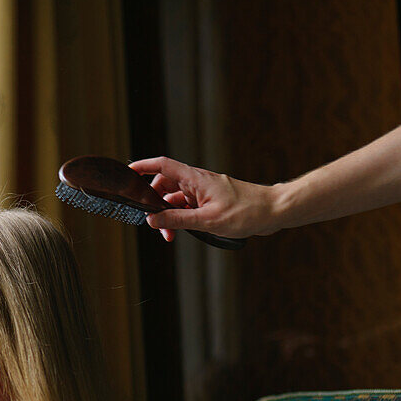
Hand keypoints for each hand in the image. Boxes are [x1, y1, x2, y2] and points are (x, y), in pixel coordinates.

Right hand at [128, 156, 284, 239]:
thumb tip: (152, 220)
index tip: (127, 172)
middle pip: (165, 184)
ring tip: (171, 234)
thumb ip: (177, 220)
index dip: (143, 166)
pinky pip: (188, 206)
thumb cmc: (246, 212)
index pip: (162, 166)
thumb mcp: (207, 220)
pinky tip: (184, 230)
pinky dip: (182, 217)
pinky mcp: (211, 200)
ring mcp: (204, 191)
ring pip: (176, 198)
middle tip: (154, 223)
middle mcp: (198, 181)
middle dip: (155, 203)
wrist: (273, 211)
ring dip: (169, 215)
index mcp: (195, 179)